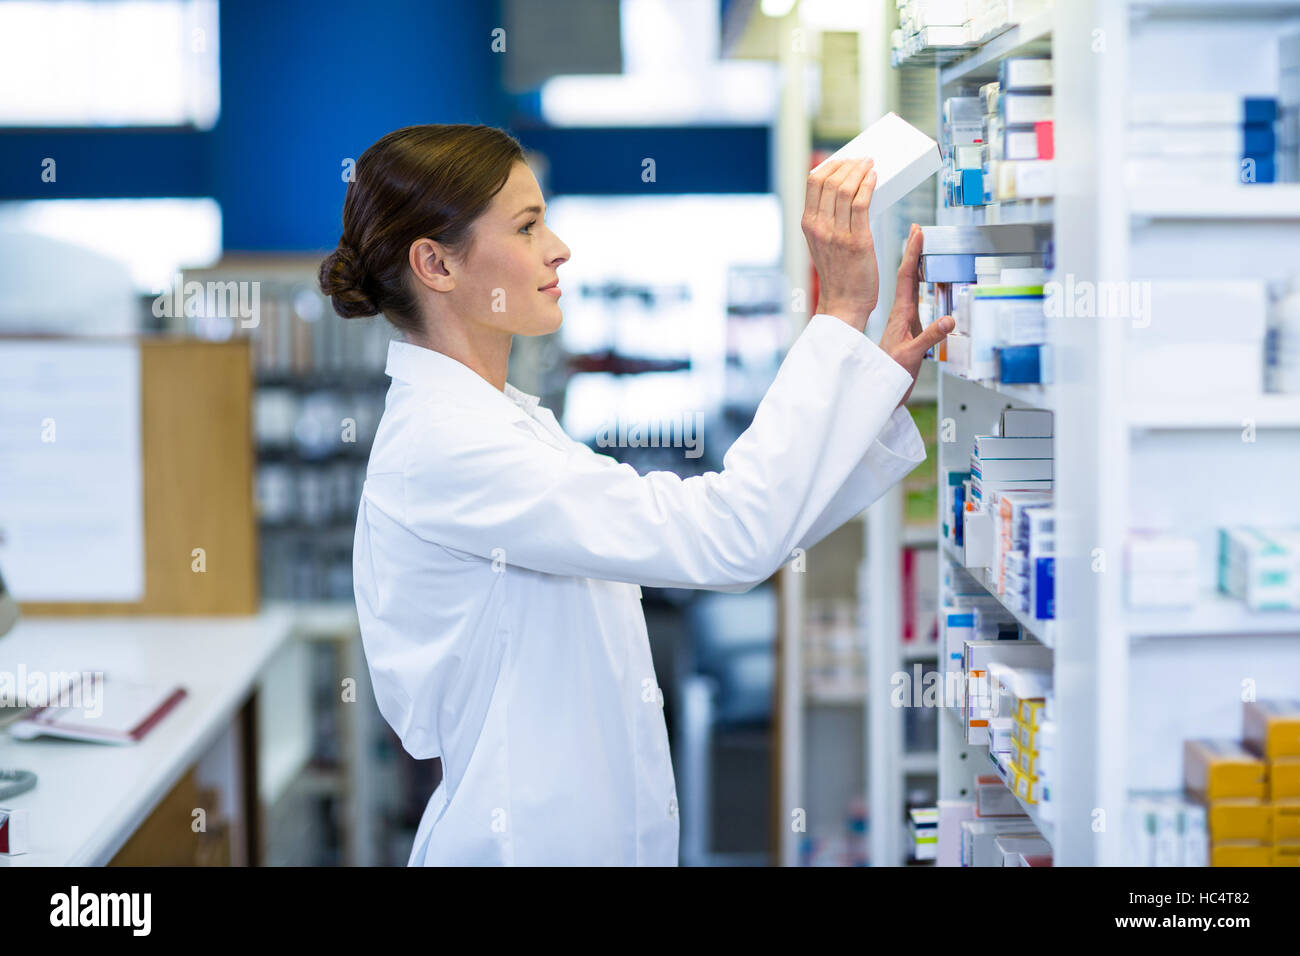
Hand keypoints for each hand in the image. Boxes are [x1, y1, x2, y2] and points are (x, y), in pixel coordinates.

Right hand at [802, 158, 879, 332]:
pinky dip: (868, 185)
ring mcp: (837, 234)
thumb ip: (827, 220)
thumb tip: (844, 192)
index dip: (830, 165)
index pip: (813, 182)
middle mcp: (819, 227)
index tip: (844, 160)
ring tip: (870, 165)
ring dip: (860, 171)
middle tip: (862, 160)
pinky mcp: (857, 241)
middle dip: (848, 164)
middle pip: (830, 181)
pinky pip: (862, 203)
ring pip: (846, 189)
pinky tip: (874, 178)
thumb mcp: (822, 243)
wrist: (844, 302)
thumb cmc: (838, 273)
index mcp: (808, 225)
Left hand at [880, 223, 954, 405]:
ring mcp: (903, 320)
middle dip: (914, 252)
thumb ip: (930, 338)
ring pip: (910, 287)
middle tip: (918, 230)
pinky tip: (924, 282)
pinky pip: (914, 300)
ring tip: (922, 249)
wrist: (877, 388)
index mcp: (900, 314)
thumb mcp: (912, 355)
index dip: (913, 253)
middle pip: (908, 276)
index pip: (906, 276)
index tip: (917, 232)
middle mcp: (900, 313)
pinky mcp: (907, 328)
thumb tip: (949, 320)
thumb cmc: (890, 372)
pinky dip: (920, 286)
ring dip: (917, 266)